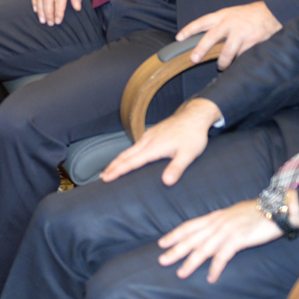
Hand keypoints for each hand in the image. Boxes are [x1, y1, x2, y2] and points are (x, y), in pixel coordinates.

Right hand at [31, 0, 89, 24]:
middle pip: (47, 0)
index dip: (58, 12)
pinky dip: (34, 0)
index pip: (59, 0)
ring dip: (40, 9)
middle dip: (48, 13)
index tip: (58, 21)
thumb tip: (76, 8)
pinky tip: (36, 8)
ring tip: (42, 19)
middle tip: (50, 23)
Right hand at [100, 97, 221, 184]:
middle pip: (125, 155)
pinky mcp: (152, 133)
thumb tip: (167, 182)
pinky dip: (126, 154)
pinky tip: (127, 157)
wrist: (195, 116)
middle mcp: (147, 141)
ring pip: (129, 150)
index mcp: (153, 147)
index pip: (131, 162)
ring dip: (118, 160)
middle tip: (102, 177)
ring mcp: (148, 136)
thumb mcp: (188, 154)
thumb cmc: (193, 135)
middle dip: (112, 166)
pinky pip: (135, 146)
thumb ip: (177, 168)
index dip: (118, 171)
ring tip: (110, 169)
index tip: (107, 178)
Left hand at [158, 196, 289, 282]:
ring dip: (191, 262)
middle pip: (191, 239)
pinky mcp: (238, 239)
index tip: (161, 243)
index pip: (188, 226)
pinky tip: (210, 278)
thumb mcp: (231, 215)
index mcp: (214, 217)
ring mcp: (226, 231)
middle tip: (161, 260)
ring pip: (203, 249)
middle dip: (175, 250)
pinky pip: (223, 256)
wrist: (274, 210)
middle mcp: (216, 223)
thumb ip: (219, 222)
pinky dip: (215, 268)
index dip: (174, 235)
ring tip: (180, 273)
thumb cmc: (255, 213)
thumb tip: (208, 230)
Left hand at [180, 1, 281, 69]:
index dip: (189, 30)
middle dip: (201, 49)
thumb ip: (219, 24)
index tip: (179, 38)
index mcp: (222, 15)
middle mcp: (230, 23)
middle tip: (194, 59)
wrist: (272, 12)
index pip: (202, 22)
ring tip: (221, 66)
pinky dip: (238, 60)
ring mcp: (241, 32)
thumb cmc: (248, 15)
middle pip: (211, 37)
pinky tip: (237, 62)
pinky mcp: (252, 41)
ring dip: (222, 61)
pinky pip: (241, 55)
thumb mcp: (231, 14)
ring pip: (227, 51)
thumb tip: (204, 39)